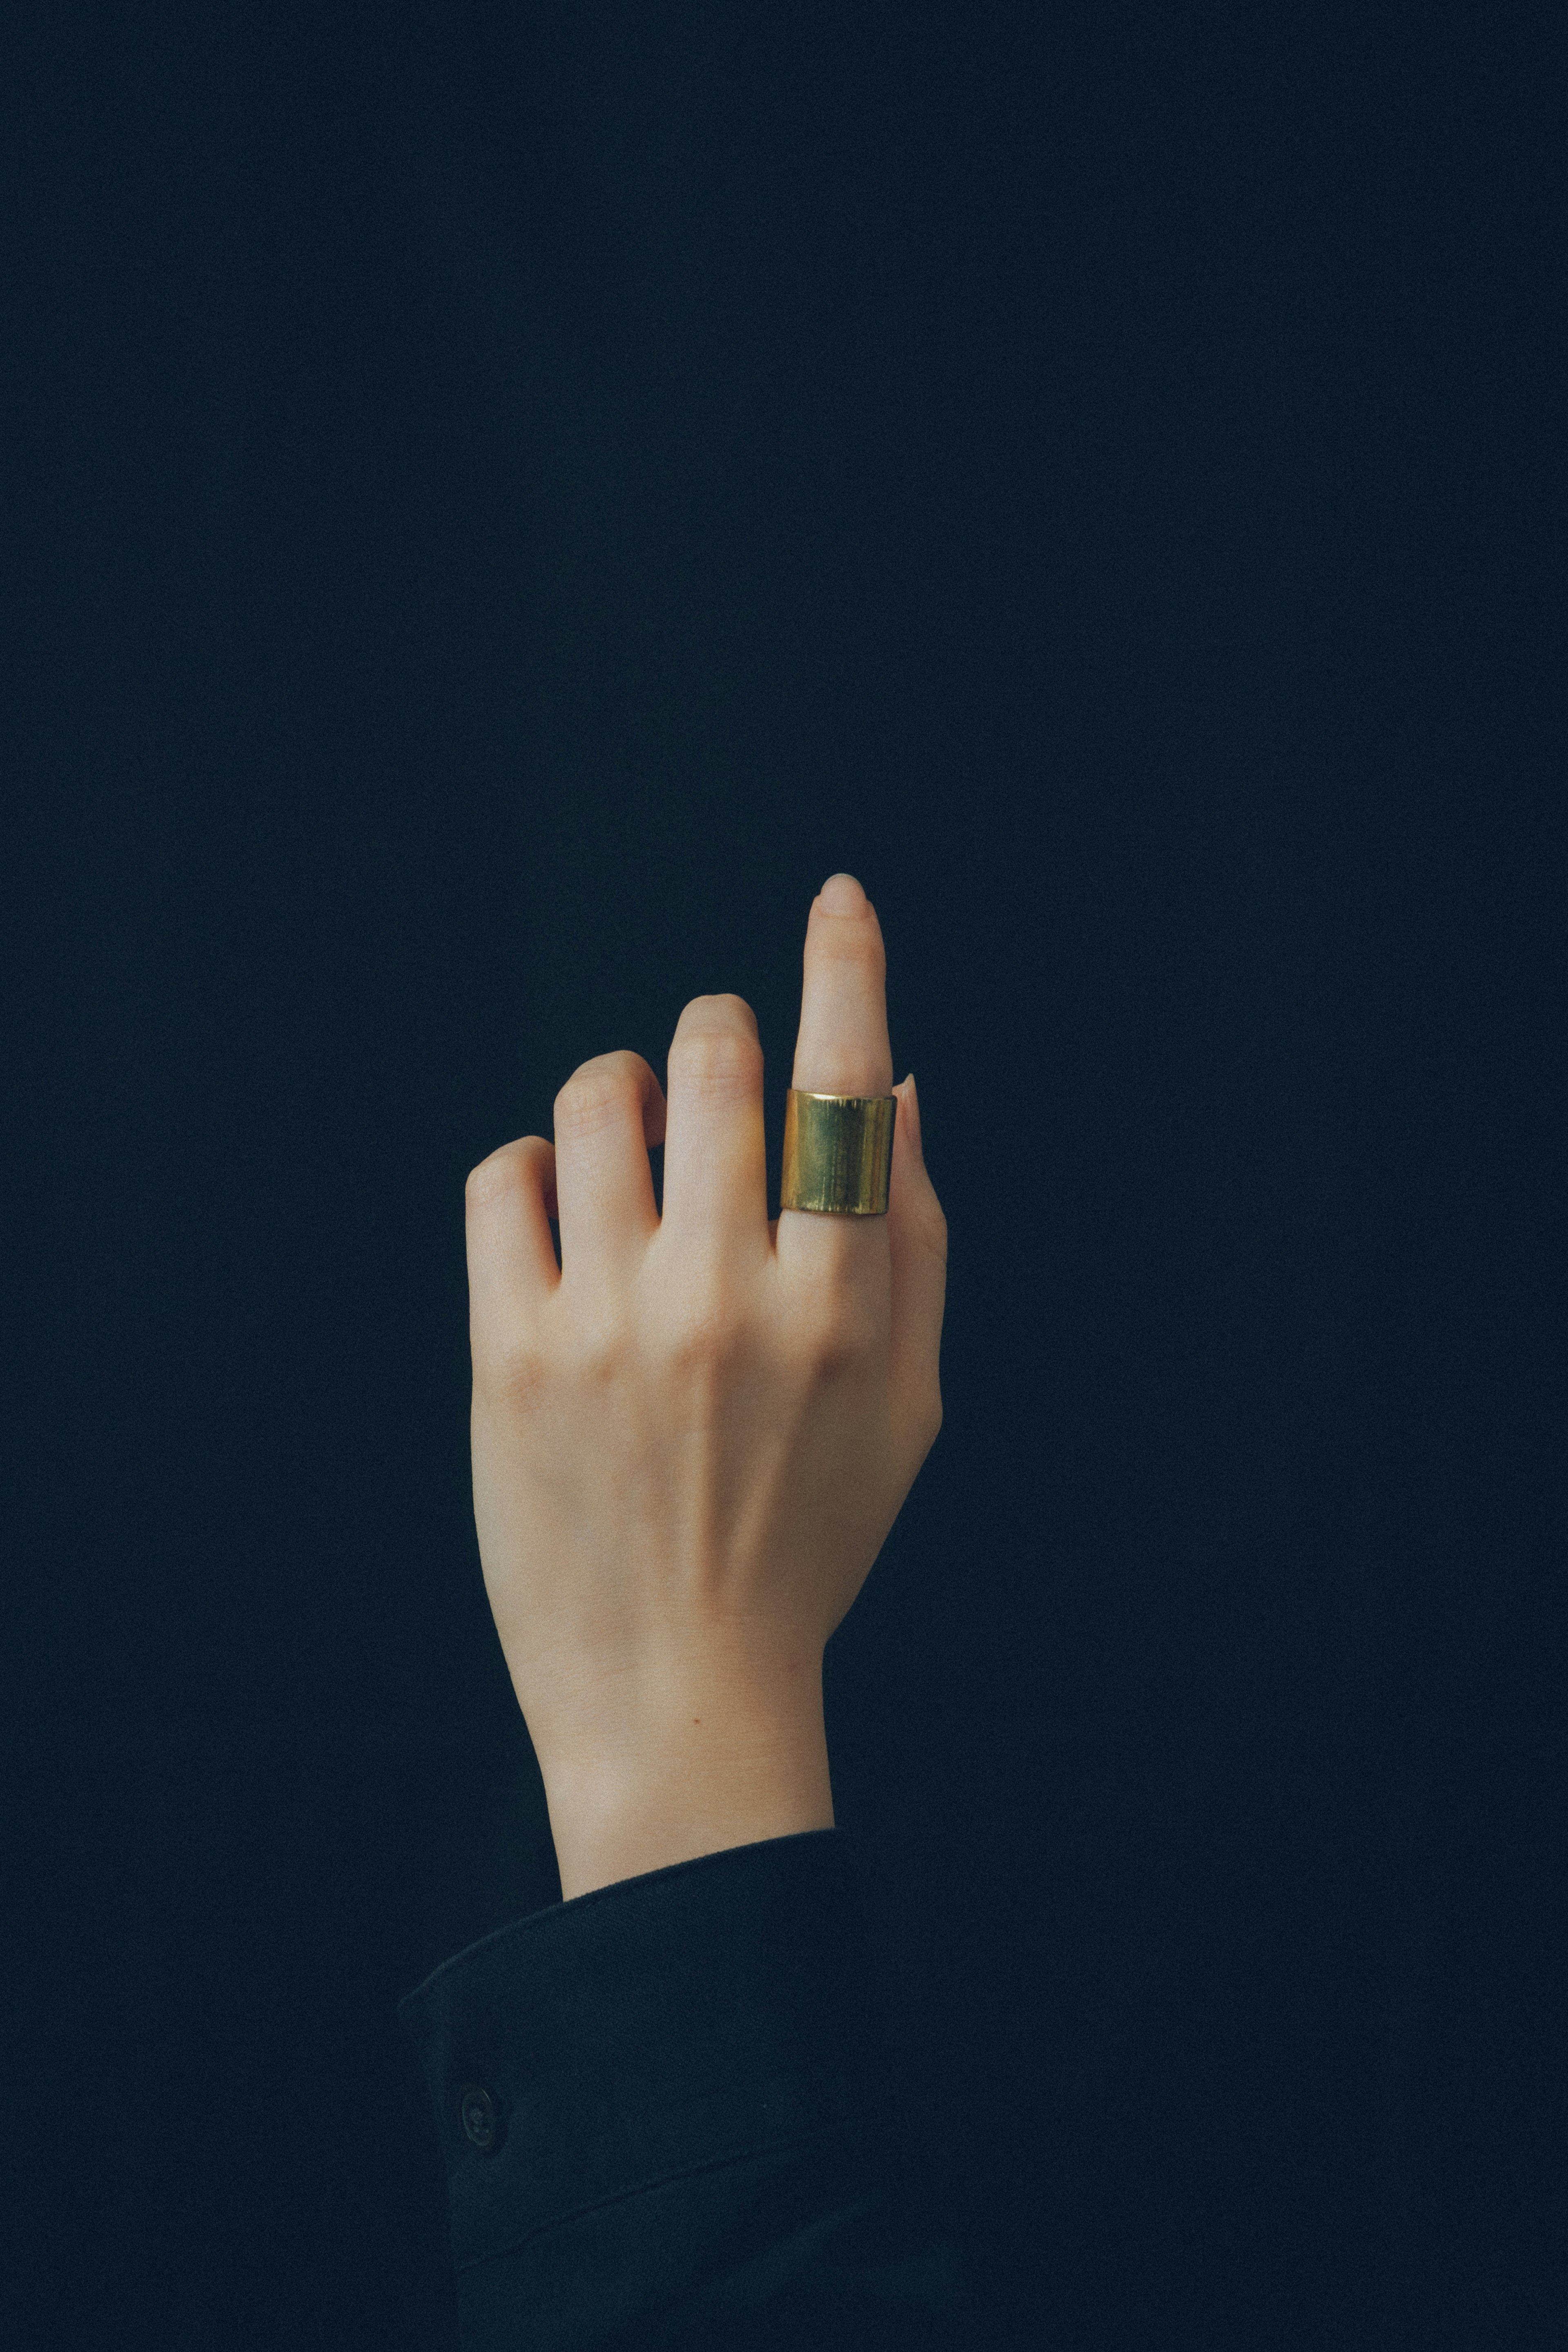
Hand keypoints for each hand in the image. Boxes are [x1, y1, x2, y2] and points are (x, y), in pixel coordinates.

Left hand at [463, 874, 947, 1897]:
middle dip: (719, 1035)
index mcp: (840, 1312)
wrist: (675, 1691)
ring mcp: (607, 1327)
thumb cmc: (808, 1537)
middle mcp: (726, 1302)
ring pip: (598, 1102)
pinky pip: (503, 1179)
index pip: (847, 1094)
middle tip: (715, 1072)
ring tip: (635, 1145)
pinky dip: (535, 1164)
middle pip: (715, 1067)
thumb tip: (900, 1085)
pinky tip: (562, 1210)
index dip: (847, 972)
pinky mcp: (506, 1357)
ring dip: (623, 1089)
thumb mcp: (906, 1404)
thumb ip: (916, 1239)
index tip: (839, 899)